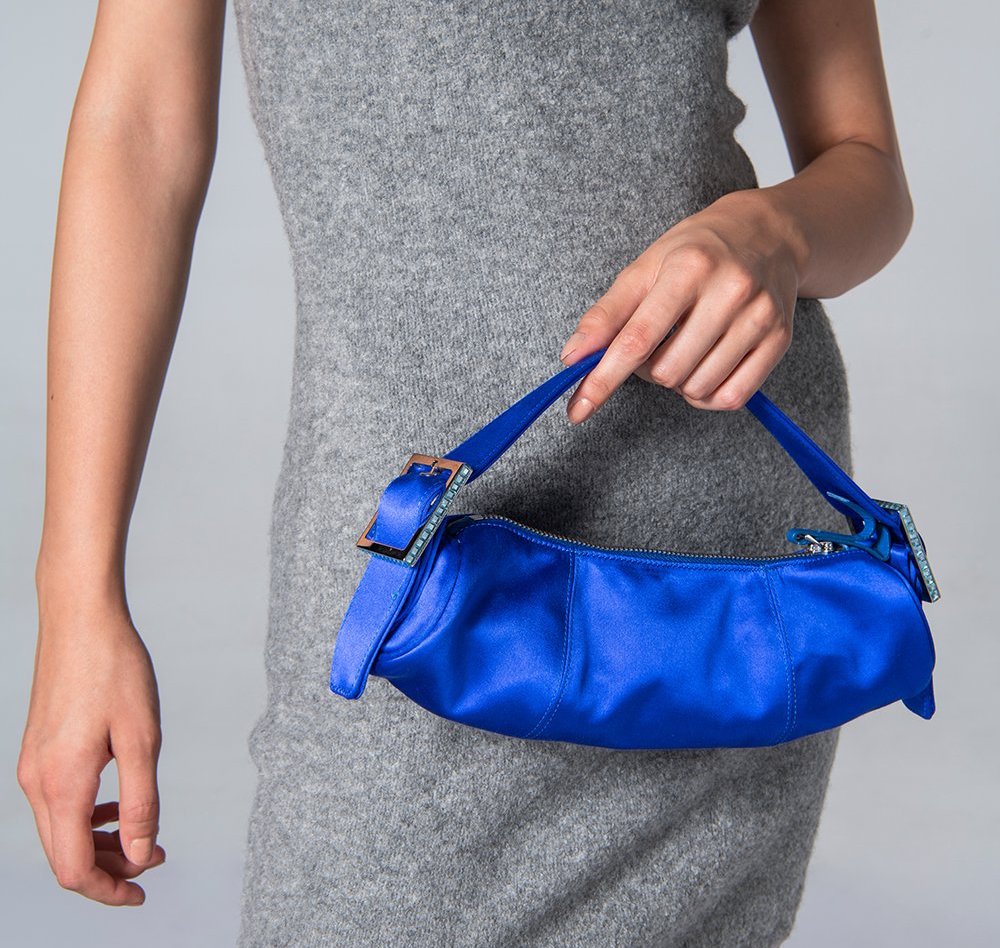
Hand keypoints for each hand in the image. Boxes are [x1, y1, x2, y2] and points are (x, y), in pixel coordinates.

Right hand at [17, 597, 164, 905]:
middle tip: (155, 861)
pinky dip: (88, 816)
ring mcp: (32, 766)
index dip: (109, 891)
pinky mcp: (38, 750)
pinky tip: (119, 804)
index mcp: (61, 785)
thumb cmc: (115, 670)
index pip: (75, 870)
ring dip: (100, 843)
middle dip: (109, 870)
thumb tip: (142, 856)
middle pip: (64, 857)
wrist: (81, 619)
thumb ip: (141, 803)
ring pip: (60, 831)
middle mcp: (36, 783)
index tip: (143, 893)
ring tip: (144, 835)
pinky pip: (58, 802)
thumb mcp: (142, 738)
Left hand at [559, 190, 803, 419]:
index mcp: (688, 268)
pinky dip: (707, 396)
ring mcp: (760, 316)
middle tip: (656, 345)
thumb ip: (607, 314)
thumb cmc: (696, 252)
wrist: (769, 234)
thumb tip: (573, 357)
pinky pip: (732, 397)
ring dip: (679, 383)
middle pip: (667, 372)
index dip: (603, 379)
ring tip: (683, 349)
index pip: (637, 339)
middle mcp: (730, 291)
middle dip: (648, 370)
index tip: (579, 408)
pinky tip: (704, 368)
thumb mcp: (645, 268)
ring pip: (697, 389)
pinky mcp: (780, 339)